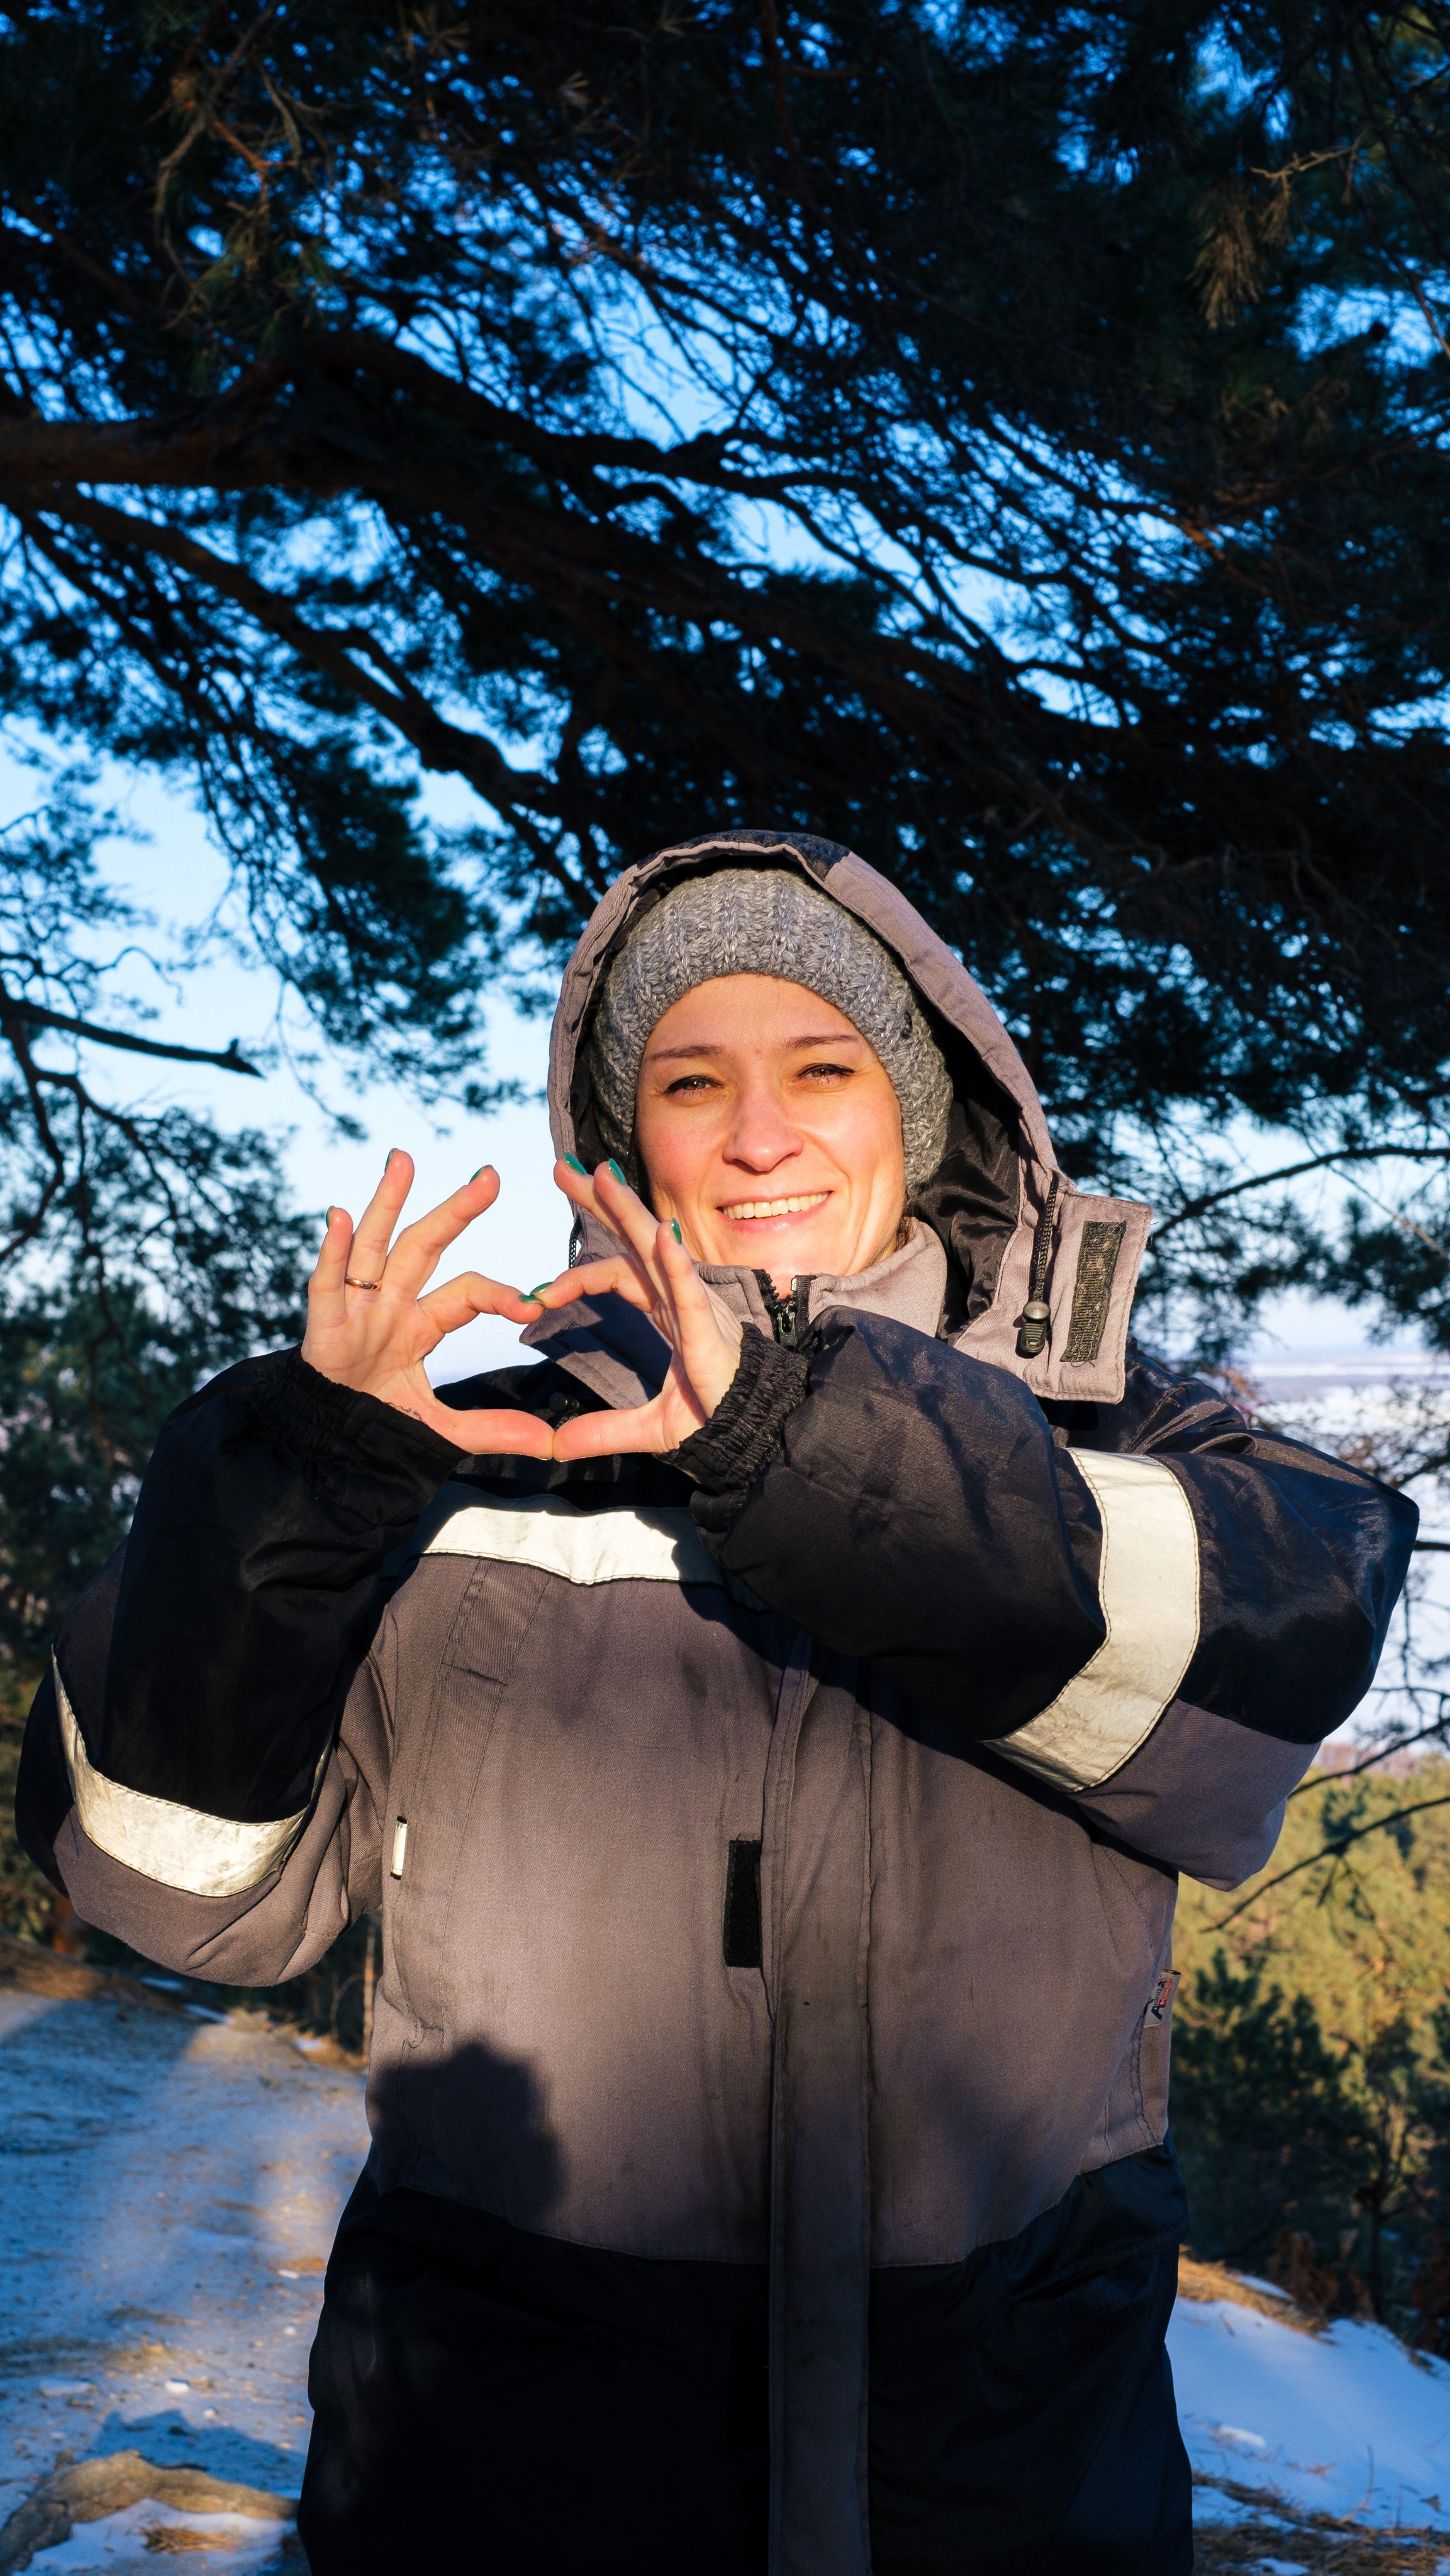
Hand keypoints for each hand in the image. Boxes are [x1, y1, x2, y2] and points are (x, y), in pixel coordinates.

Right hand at [301, 1152, 554, 1456]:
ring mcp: (356, 1308)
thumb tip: (549, 1443)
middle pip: (425, 1247)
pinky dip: (331, 1251)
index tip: (532, 1307)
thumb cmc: (377, 1420)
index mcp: (422, 1323)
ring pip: (375, 1246)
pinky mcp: (324, 1324)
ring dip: (387, 1202)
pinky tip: (337, 1217)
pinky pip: (326, 1282)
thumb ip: (490, 1430)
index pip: (467, 1294)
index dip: (499, 1296)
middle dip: (456, 1211)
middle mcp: (391, 1304)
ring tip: (402, 1159)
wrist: (324, 1441)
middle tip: (490, 1176)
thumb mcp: (439, 1428)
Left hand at [528, 1159, 742, 1460]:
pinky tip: (662, 1233)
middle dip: (599, 1201)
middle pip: (631, 1240)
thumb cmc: (715, 1416)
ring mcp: (694, 1306)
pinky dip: (675, 1260)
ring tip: (601, 1174)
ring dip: (629, 1210)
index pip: (617, 1271)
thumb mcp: (648, 1427)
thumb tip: (555, 1448)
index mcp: (665, 1309)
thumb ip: (602, 1432)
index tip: (539, 1294)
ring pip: (656, 1248)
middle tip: (563, 1167)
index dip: (577, 1273)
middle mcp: (677, 1296)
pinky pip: (689, 1287)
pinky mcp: (708, 1327)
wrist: (755, 1432)